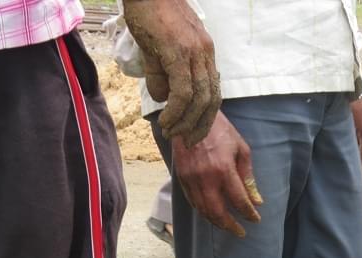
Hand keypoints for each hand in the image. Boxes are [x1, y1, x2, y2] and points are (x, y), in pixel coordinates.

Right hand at [122, 0, 220, 143]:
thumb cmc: (148, 13)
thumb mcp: (157, 48)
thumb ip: (161, 74)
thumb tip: (162, 99)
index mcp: (205, 53)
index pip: (213, 90)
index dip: (206, 115)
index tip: (194, 131)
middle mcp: (205, 54)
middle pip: (211, 99)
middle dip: (200, 125)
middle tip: (187, 141)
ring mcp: (194, 52)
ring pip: (199, 98)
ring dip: (186, 121)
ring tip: (171, 132)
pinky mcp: (179, 51)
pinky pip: (183, 90)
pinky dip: (176, 110)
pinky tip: (166, 119)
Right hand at [172, 112, 262, 237]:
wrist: (191, 116)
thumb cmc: (221, 131)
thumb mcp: (242, 150)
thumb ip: (248, 177)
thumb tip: (256, 200)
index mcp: (223, 170)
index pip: (239, 201)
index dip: (249, 213)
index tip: (255, 219)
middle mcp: (205, 178)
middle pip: (218, 212)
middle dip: (230, 225)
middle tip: (240, 232)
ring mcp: (190, 178)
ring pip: (202, 209)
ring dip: (216, 221)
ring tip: (227, 225)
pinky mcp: (180, 176)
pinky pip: (191, 201)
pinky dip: (202, 210)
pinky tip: (211, 214)